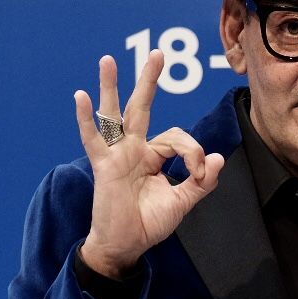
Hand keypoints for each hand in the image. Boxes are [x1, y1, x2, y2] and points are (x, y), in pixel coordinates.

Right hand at [75, 52, 223, 278]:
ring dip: (110, 87)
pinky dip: (86, 119)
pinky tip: (81, 96)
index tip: (199, 173)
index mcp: (154, 156)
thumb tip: (217, 158)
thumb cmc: (149, 223)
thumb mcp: (181, 202)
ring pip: (114, 115)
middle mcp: (135, 149)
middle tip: (158, 53)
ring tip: (108, 60)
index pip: (178, 139)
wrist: (126, 245)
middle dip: (150, 80)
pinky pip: (94, 139)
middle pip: (142, 108)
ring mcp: (117, 155)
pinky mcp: (104, 166)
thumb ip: (200, 182)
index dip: (194, 152)